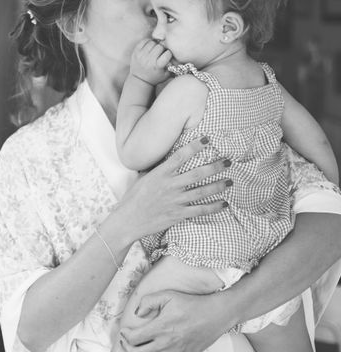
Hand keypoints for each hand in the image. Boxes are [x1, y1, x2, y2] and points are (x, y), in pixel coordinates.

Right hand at [104, 137, 230, 244]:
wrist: (127, 220)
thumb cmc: (133, 198)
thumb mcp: (143, 178)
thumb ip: (158, 170)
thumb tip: (167, 162)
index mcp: (160, 174)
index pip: (180, 156)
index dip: (195, 147)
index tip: (207, 139)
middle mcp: (170, 186)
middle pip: (197, 174)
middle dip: (215, 166)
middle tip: (228, 161)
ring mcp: (175, 201)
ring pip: (202, 192)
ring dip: (218, 186)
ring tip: (230, 181)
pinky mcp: (177, 215)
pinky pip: (199, 211)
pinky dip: (213, 208)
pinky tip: (224, 204)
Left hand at [118, 290, 231, 350]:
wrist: (215, 315)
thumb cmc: (192, 304)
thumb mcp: (168, 295)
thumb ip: (149, 301)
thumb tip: (137, 313)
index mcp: (161, 327)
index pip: (134, 339)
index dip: (124, 336)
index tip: (124, 331)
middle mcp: (167, 343)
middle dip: (128, 347)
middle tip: (126, 341)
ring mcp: (177, 351)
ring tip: (137, 345)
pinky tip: (153, 348)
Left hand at [130, 39, 171, 85]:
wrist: (139, 79)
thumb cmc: (155, 77)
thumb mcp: (166, 75)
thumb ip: (174, 66)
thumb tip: (179, 57)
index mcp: (158, 66)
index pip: (168, 53)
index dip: (169, 53)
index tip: (167, 56)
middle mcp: (149, 60)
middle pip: (160, 47)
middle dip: (162, 48)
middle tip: (161, 52)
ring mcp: (141, 56)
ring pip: (152, 42)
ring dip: (155, 45)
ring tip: (154, 50)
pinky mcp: (135, 52)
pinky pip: (144, 41)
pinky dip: (148, 42)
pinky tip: (149, 47)